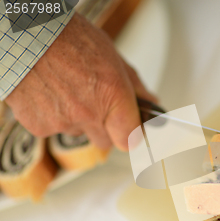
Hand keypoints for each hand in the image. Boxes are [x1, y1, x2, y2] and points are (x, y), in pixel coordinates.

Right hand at [5, 13, 156, 150]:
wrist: (23, 36)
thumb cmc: (67, 38)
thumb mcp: (111, 56)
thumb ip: (134, 85)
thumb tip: (151, 102)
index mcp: (114, 96)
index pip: (131, 139)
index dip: (130, 135)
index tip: (130, 129)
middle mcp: (90, 114)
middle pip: (104, 141)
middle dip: (103, 127)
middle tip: (94, 102)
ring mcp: (64, 123)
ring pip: (77, 132)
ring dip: (75, 118)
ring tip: (66, 89)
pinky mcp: (39, 127)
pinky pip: (52, 129)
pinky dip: (51, 116)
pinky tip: (48, 93)